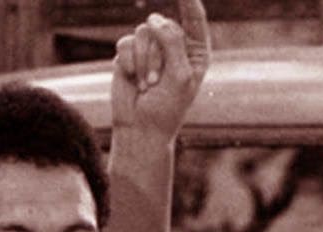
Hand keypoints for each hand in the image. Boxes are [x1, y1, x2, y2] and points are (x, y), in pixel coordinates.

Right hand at [112, 0, 209, 138]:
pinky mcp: (130, 54)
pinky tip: (134, 80)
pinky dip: (130, 63)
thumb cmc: (167, 107)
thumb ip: (171, 42)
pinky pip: (126, 43)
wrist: (140, 128)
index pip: (195, 20)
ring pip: (144, 32)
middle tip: (157, 82)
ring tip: (147, 85)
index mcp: (195, 52)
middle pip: (164, 26)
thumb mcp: (179, 74)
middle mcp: (174, 46)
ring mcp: (151, 49)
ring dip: (144, 61)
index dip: (190, 3)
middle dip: (158, 54)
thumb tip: (153, 18)